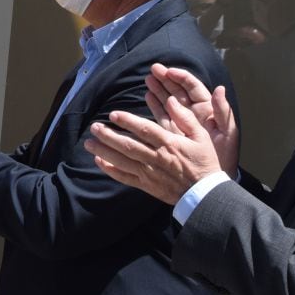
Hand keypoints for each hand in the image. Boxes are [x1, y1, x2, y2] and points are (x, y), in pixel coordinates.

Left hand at [84, 98, 226, 205]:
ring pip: (123, 161)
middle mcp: (156, 158)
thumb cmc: (205, 163)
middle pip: (128, 145)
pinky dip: (111, 170)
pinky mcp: (147, 186)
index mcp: (169, 143)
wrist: (206, 195)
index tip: (113, 114)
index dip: (127, 121)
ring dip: (104, 151)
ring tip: (89, 143)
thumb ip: (185, 118)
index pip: (144, 129)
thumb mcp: (201, 136)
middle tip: (94, 127)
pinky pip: (126, 178)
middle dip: (108, 135)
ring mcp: (150, 173)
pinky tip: (99, 162)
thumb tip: (171, 100)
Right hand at [145, 64, 238, 173]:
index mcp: (208, 109)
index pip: (193, 87)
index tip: (169, 71)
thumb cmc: (224, 155)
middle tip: (153, 69)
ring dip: (159, 89)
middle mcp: (194, 112)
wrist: (213, 178)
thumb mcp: (228, 133)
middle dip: (166, 78)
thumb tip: (219, 89)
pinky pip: (162, 115)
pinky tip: (148, 96)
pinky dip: (155, 105)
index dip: (181, 77)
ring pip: (169, 101)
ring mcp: (182, 122)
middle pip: (178, 90)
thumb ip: (223, 111)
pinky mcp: (173, 132)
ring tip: (148, 79)